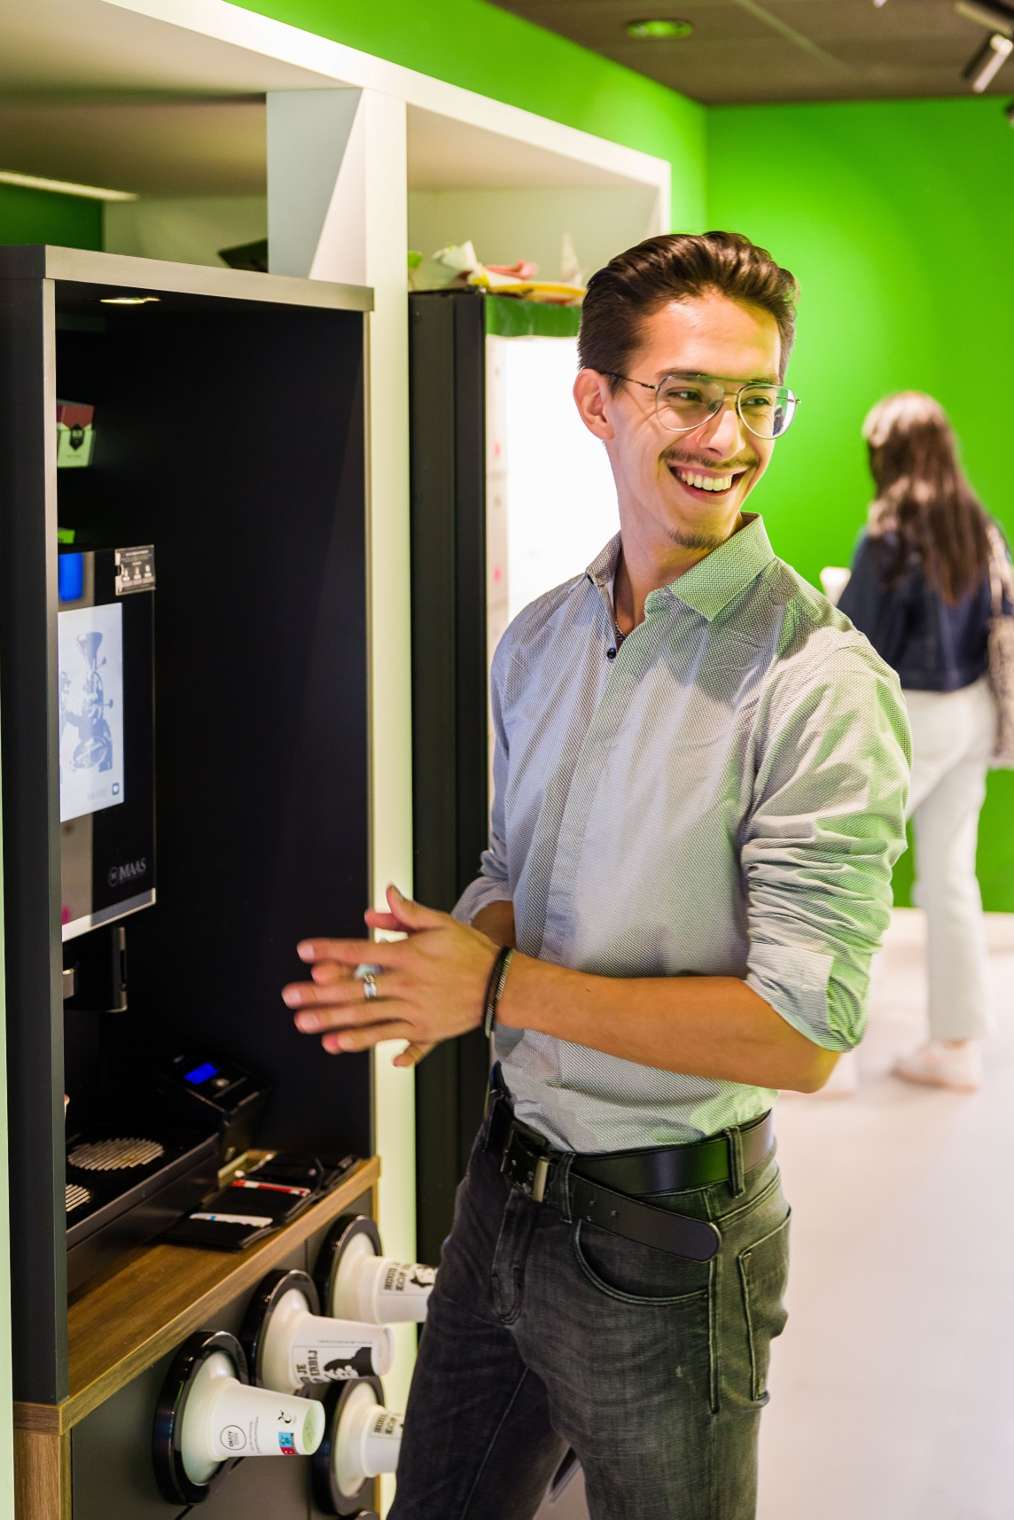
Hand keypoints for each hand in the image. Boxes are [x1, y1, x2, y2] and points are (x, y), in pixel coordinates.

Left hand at [282, 884, 498, 1063]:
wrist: (502, 985)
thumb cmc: (470, 951)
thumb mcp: (442, 923)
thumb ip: (409, 912)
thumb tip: (385, 896)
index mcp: (409, 955)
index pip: (361, 951)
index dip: (330, 951)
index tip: (305, 952)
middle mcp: (407, 984)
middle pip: (356, 989)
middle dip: (319, 994)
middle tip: (291, 997)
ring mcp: (414, 1010)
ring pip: (366, 1016)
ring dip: (333, 1021)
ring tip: (305, 1024)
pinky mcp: (423, 1029)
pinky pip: (390, 1037)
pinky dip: (365, 1043)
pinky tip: (341, 1046)